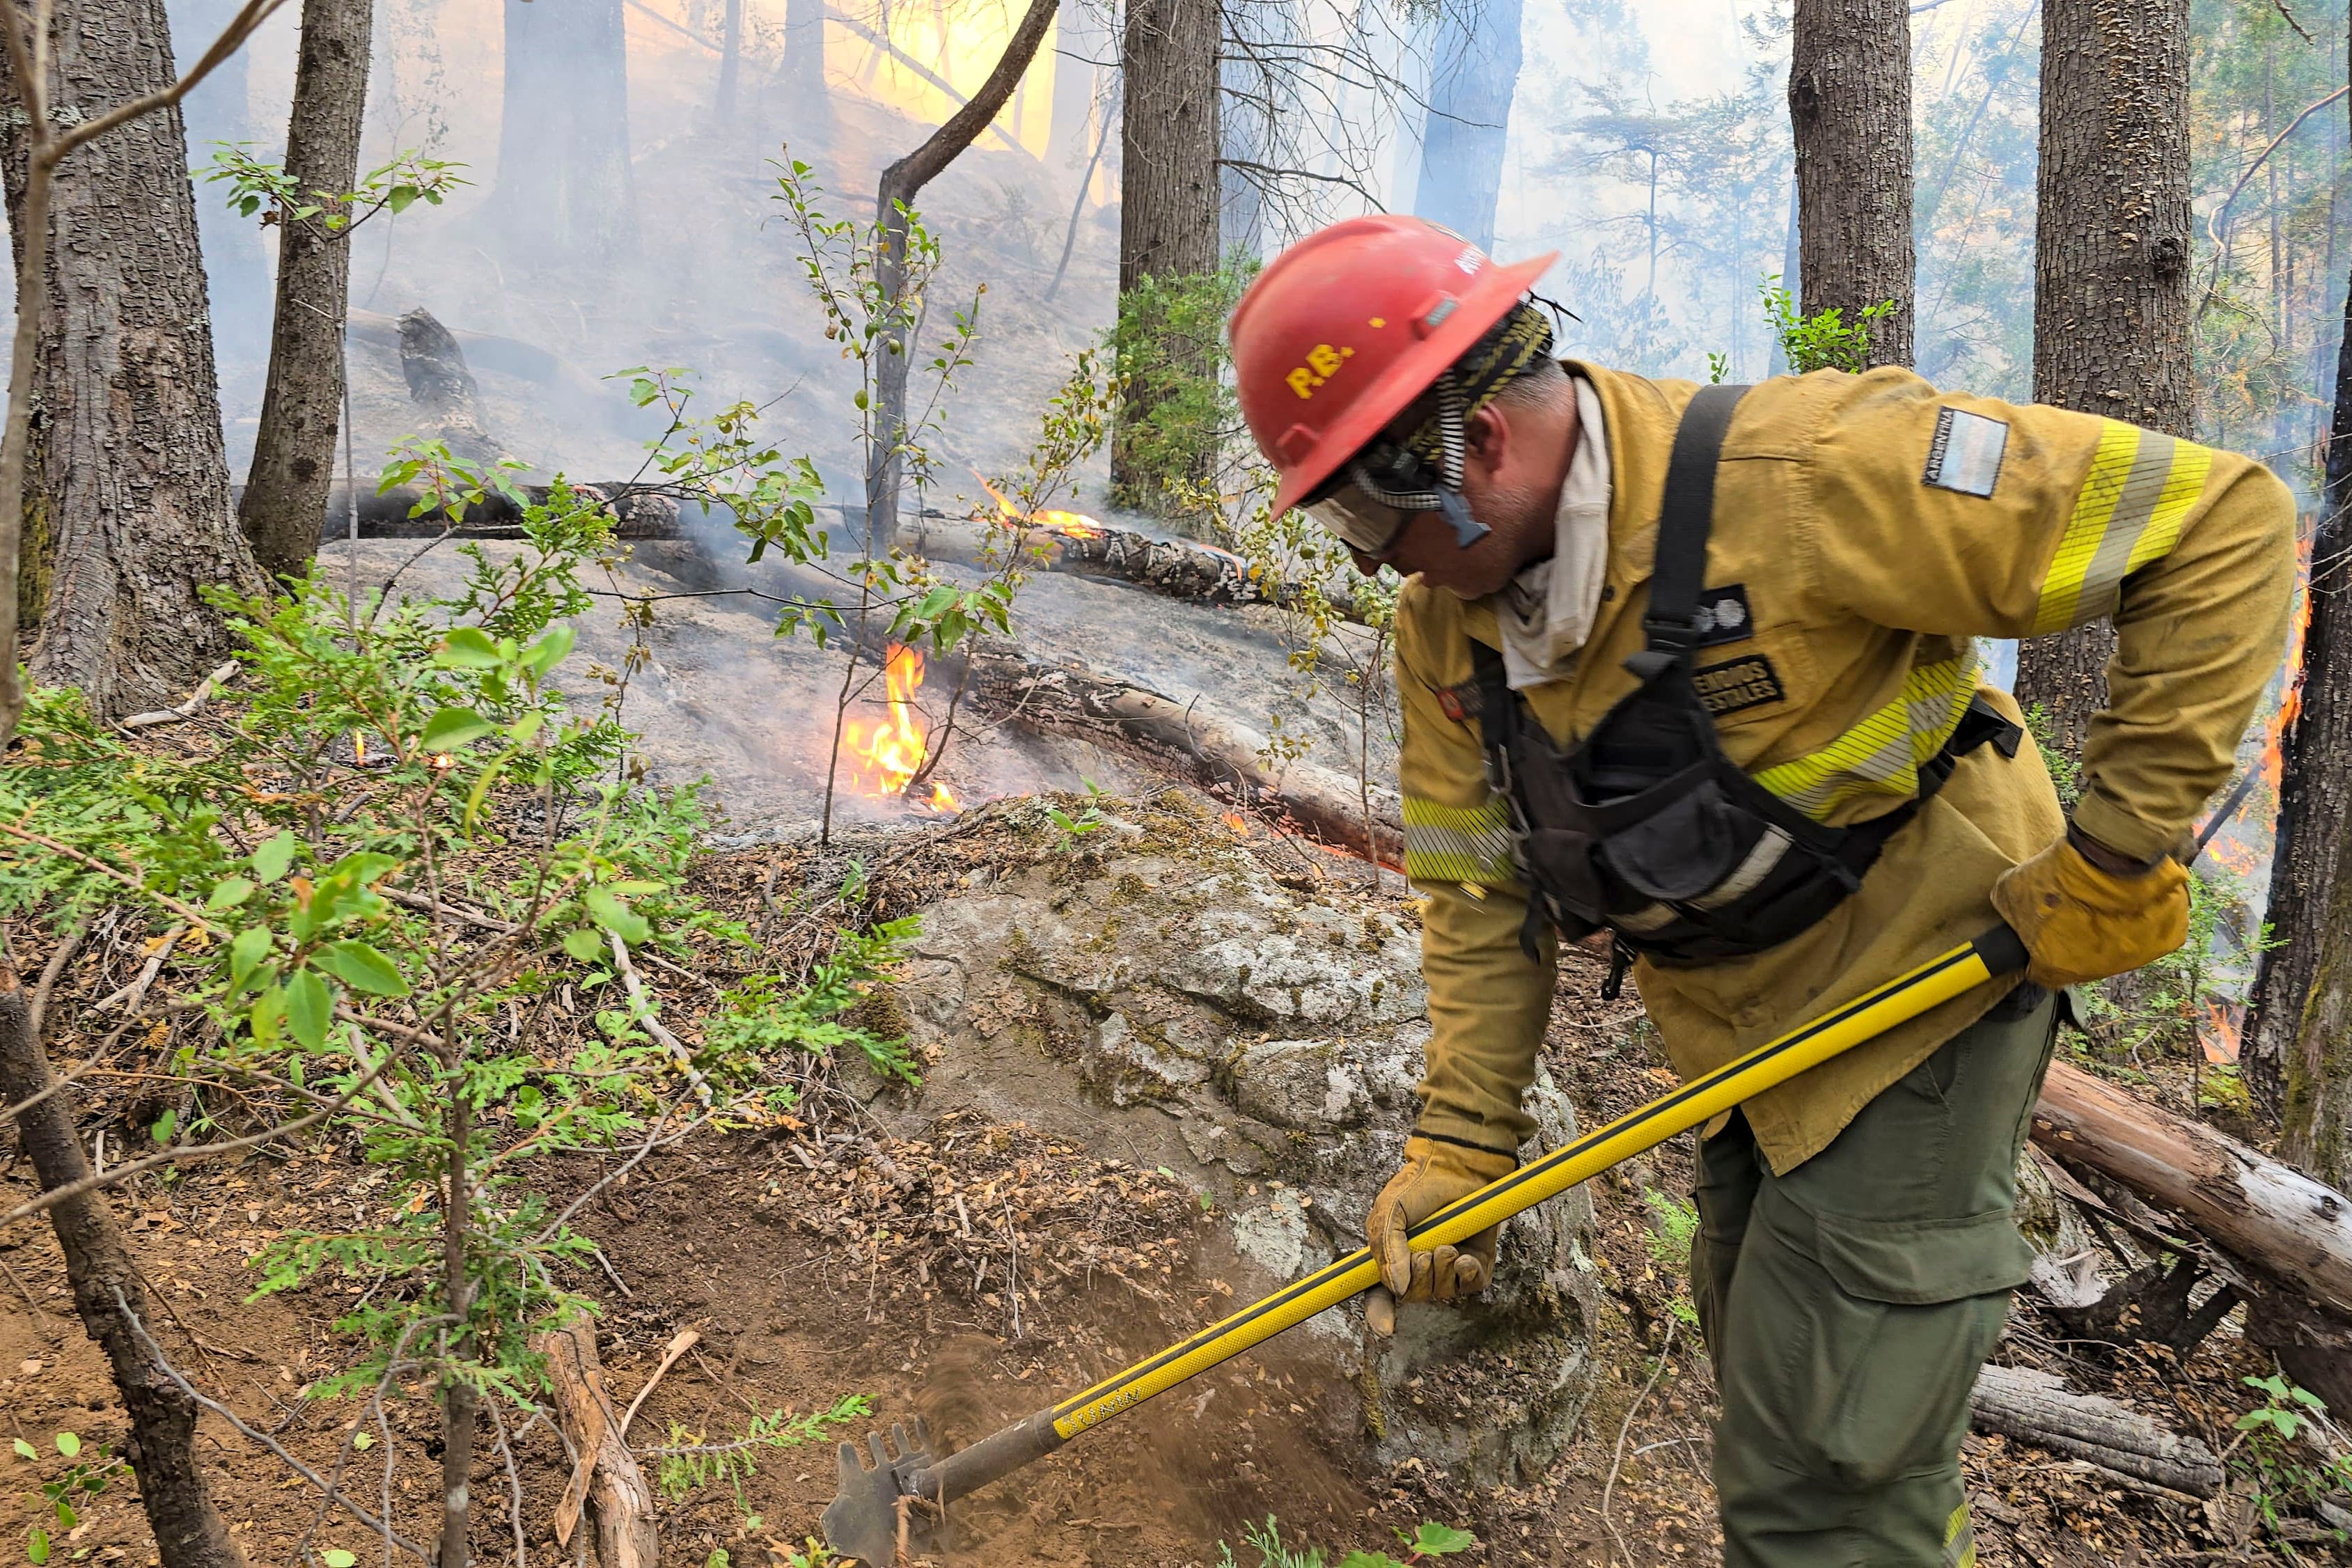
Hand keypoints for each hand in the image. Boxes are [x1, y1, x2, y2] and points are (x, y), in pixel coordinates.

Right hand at [1364, 1134, 1515, 1334]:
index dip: (1379, 1315)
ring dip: (1443, 1271)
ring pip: (1441, 1293)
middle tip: (1424, 1253)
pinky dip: (1466, 1274)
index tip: (1386, 1328)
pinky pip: (1470, 1288)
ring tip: (1447, 1244)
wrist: (1459, 1168)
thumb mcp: (1390, 1211)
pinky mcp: (1475, 1267)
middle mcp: (1418, 1268)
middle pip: (1411, 1297)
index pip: (1379, 1297)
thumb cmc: (1420, 1187)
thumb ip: (1388, 1249)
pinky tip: (1465, 1256)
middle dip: (1418, 1279)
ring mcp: (1447, 1269)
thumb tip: (1397, 1288)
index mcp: (1392, 1258)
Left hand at [1990, 831, 2188, 989]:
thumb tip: (2010, 912)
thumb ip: (2009, 909)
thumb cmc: (2059, 875)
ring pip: (2117, 949)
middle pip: (2082, 961)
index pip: (2042, 974)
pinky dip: (2140, 921)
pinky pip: (2148, 933)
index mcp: (2058, 967)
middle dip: (2075, 942)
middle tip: (2073, 914)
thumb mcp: (2012, 889)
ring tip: (2101, 905)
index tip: (2039, 937)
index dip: (2038, 955)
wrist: (2112, 856)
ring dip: (2108, 933)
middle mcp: (2098, 970)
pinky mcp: (2165, 939)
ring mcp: (2135, 957)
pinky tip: (2129, 901)